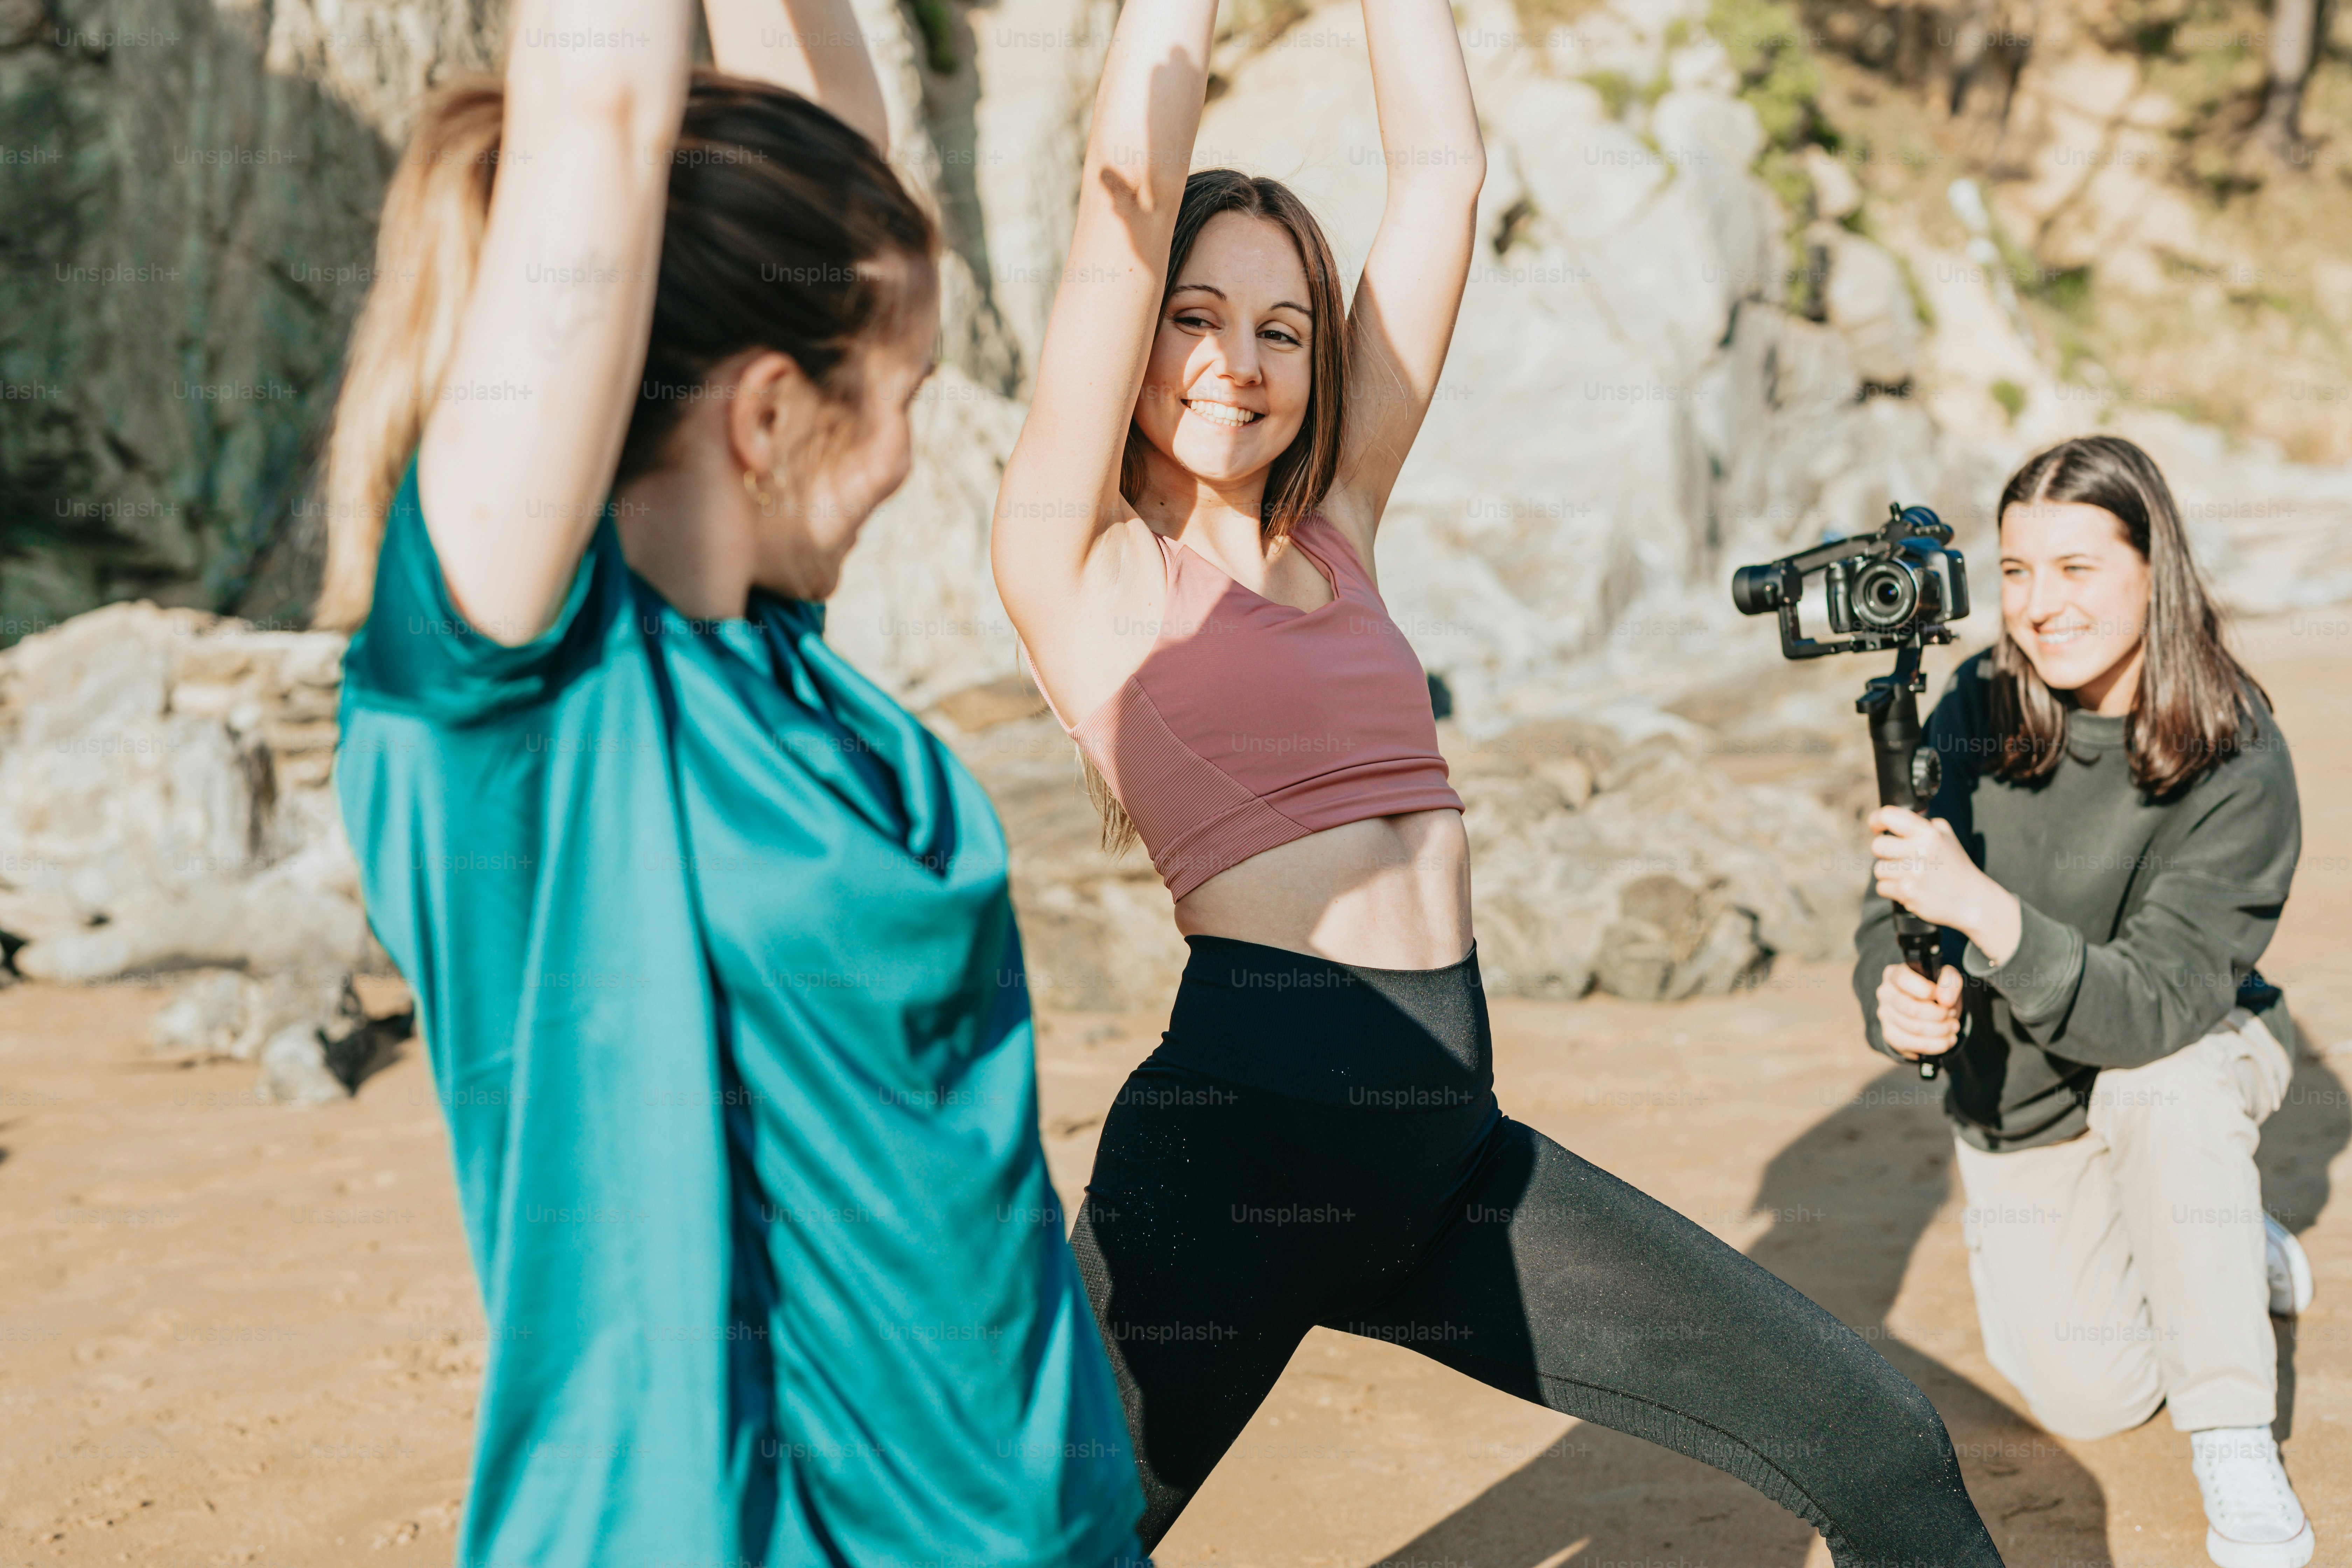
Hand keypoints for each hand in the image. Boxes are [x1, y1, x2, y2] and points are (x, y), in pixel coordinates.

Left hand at [1867, 806, 2020, 964]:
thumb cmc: (1956, 867)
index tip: (1877, 827)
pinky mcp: (1907, 892)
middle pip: (1877, 846)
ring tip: (1910, 876)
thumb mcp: (1947, 836)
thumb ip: (1924, 824)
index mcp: (1929, 833)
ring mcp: (1912, 873)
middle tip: (1900, 858)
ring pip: (1878, 869)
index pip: (1888, 816)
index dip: (1877, 820)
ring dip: (1890, 874)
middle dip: (1885, 852)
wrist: (1972, 900)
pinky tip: (1910, 888)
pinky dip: (1892, 890)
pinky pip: (1882, 888)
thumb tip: (1895, 820)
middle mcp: (1920, 851)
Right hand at [1877, 963, 1962, 1059]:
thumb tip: (1945, 1000)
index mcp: (1894, 974)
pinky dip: (1935, 1045)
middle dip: (1939, 1015)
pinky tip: (1946, 1040)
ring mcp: (1885, 1015)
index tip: (1944, 997)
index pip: (1904, 980)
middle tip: (1952, 1014)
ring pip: (1913, 1029)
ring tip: (1953, 1027)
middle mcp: (1885, 993)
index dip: (1928, 991)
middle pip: (1910, 1009)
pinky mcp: (1890, 1034)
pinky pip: (1912, 1044)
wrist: (1928, 1007)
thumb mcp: (1947, 977)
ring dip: (1940, 1031)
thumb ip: (1949, 981)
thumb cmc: (1935, 989)